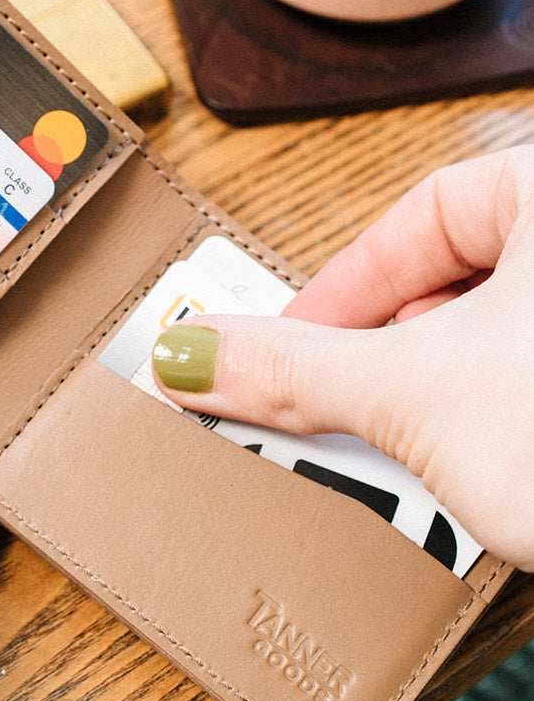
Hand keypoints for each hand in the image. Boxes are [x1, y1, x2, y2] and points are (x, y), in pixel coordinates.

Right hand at [152, 146, 533, 571]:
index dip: (338, 289)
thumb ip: (298, 369)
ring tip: (417, 464)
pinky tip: (488, 484)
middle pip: (462, 283)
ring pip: (506, 343)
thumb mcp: (422, 396)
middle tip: (336, 417)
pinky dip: (505, 427)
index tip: (282, 349)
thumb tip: (196, 351)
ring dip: (445, 403)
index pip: (421, 216)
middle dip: (391, 360)